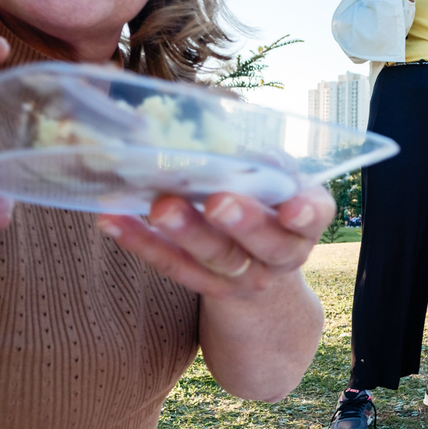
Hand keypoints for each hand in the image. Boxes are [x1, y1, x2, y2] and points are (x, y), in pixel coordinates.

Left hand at [97, 185, 335, 298]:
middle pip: (265, 244)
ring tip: (160, 207)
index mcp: (305, 221)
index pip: (313, 217)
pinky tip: (114, 220)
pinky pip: (175, 267)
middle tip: (217, 201)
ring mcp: (245, 277)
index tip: (292, 206)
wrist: (261, 266)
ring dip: (188, 233)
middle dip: (241, 222)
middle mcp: (281, 255)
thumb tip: (230, 142)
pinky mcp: (207, 286)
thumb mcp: (278, 182)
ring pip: (218, 259)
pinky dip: (143, 244)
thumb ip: (264, 164)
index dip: (306, 213)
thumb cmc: (268, 205)